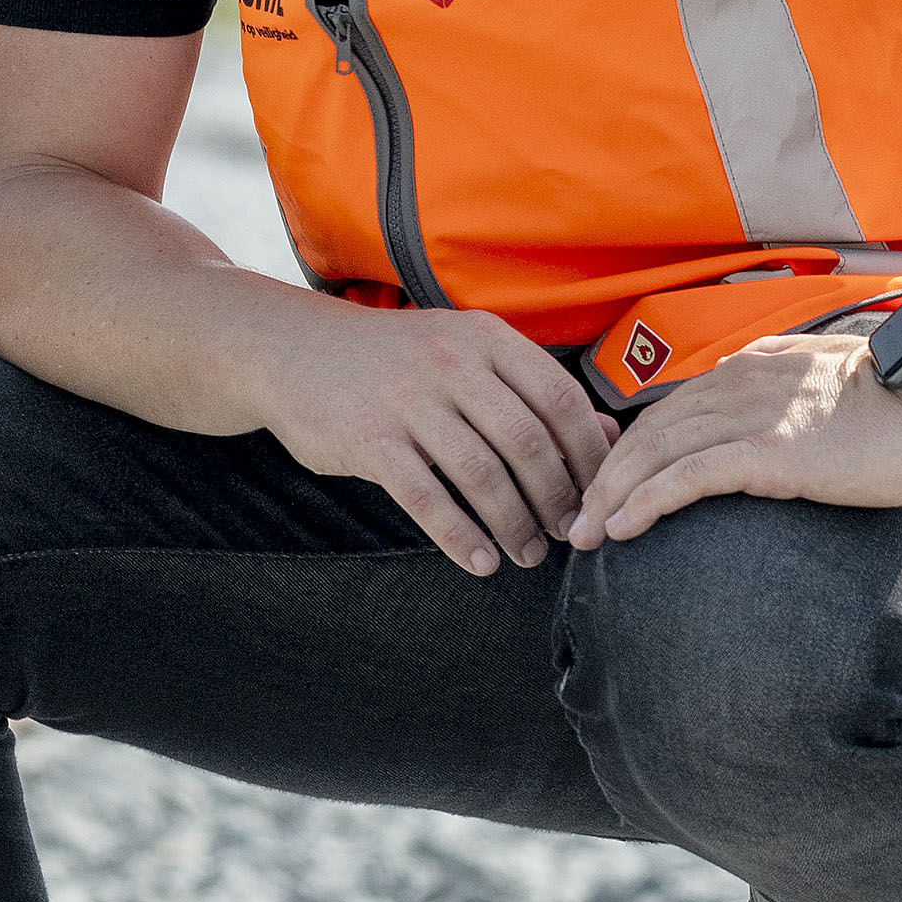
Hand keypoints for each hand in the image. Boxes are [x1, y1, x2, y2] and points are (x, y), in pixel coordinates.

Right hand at [253, 304, 621, 574]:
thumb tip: (610, 434)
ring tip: (528, 554)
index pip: (560, 399)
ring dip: (513, 523)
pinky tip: (478, 562)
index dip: (589, 454)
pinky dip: (458, 536)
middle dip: (556, 497)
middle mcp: (451, 362)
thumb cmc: (390, 359)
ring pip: (480, 474)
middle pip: (527, 441)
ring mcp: (406, 399)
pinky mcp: (367, 438)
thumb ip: (533, 390)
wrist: (290, 350)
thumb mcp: (464, 355)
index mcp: (485, 338)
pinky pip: (424, 496)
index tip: (601, 494)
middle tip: (568, 534)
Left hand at [567, 329, 901, 545]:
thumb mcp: (819, 376)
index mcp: (745, 371)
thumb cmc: (893, 396)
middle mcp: (734, 387)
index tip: (601, 487)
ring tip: (584, 535)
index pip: (663, 413)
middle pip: (644, 435)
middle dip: (602, 479)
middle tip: (574, 521)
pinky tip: (620, 528)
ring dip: (609, 497)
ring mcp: (749, 419)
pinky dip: (646, 502)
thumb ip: (777, 377)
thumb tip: (753, 381)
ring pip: (653, 455)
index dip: (624, 452)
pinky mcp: (767, 453)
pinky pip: (688, 478)